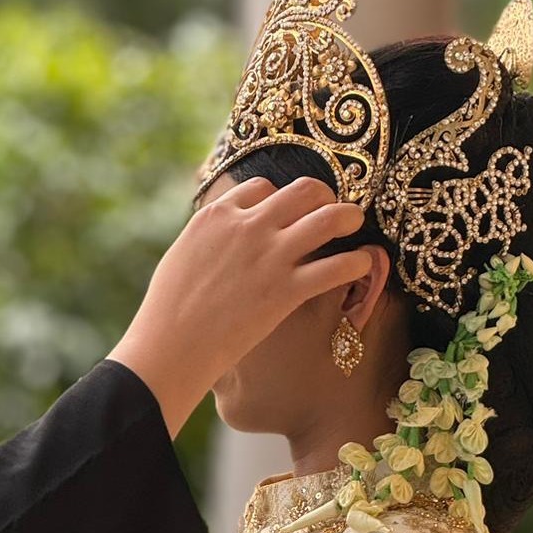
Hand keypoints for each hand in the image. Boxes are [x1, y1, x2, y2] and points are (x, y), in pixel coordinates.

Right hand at [109, 177, 369, 436]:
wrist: (172, 345)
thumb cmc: (169, 308)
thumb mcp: (183, 253)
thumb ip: (211, 237)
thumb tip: (224, 235)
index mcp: (219, 214)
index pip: (263, 187)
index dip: (281, 198)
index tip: (289, 213)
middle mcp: (249, 226)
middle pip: (304, 190)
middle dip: (324, 197)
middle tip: (332, 212)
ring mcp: (270, 256)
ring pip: (328, 219)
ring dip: (349, 218)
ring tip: (356, 225)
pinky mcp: (287, 291)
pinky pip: (337, 267)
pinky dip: (358, 262)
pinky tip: (363, 265)